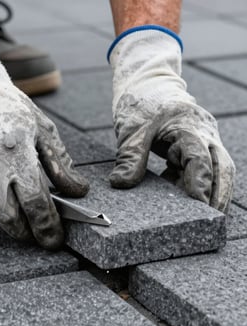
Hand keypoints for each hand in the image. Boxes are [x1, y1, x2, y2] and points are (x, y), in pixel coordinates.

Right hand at [0, 38, 88, 248]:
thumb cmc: (9, 110)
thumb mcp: (42, 130)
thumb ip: (60, 164)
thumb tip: (79, 191)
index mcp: (17, 154)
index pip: (36, 203)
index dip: (47, 227)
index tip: (54, 239)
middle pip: (9, 218)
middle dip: (24, 231)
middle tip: (33, 230)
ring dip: (1, 216)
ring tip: (8, 200)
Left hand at [108, 27, 234, 211]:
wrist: (148, 87)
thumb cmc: (141, 105)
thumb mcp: (131, 131)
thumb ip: (129, 157)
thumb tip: (121, 184)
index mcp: (188, 126)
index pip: (200, 157)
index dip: (200, 181)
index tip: (198, 203)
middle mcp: (203, 134)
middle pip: (222, 166)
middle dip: (220, 194)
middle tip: (213, 220)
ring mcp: (204, 141)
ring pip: (218, 170)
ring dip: (213, 193)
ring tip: (203, 218)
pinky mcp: (197, 149)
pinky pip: (203, 170)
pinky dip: (195, 186)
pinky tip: (180, 197)